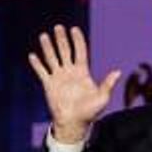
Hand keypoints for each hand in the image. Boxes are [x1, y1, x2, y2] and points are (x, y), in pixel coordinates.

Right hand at [29, 25, 120, 143]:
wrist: (74, 123)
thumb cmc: (90, 112)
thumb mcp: (102, 98)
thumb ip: (108, 84)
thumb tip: (118, 72)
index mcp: (82, 72)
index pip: (79, 51)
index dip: (77, 40)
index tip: (74, 29)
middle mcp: (69, 72)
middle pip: (64, 51)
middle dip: (61, 39)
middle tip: (58, 27)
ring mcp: (58, 77)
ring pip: (52, 58)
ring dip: (48, 47)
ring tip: (44, 36)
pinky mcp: (49, 85)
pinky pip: (42, 72)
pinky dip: (37, 64)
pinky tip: (32, 55)